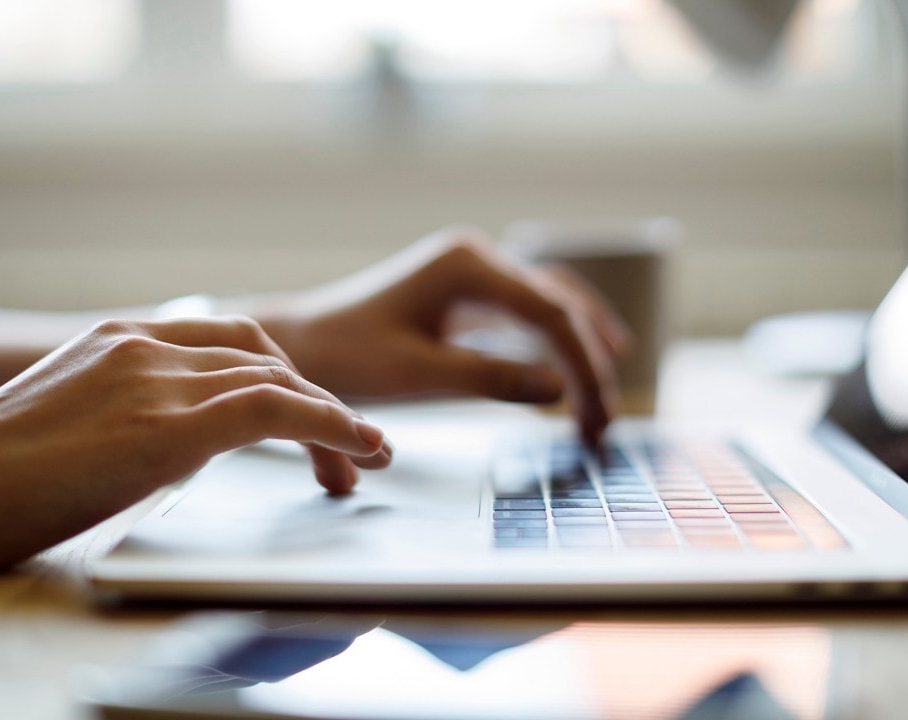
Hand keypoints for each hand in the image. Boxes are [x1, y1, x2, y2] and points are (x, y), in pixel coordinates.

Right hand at [0, 317, 389, 571]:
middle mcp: (144, 345)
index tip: (306, 420)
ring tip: (364, 461)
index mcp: (119, 340)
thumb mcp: (67, 426)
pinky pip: (276, 409)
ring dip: (334, 420)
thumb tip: (165, 448)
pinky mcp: (167, 424)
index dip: (280, 379)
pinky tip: (357, 448)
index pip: (226, 342)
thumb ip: (123, 418)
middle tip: (345, 452)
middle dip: (313, 399)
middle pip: (261, 354)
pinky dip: (329, 424)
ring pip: (279, 378)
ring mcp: (155, 378)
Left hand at [254, 227, 627, 445]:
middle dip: (590, 362)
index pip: (550, 314)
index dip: (584, 367)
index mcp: (466, 265)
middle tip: (606, 422)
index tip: (597, 418)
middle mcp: (476, 257)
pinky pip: (529, 313)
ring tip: (606, 402)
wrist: (301, 344)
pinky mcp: (467, 293)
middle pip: (560, 304)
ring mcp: (473, 272)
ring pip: (552, 303)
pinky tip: (577, 372)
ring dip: (582, 350)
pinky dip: (557, 343)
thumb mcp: (417, 375)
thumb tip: (560, 391)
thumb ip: (489, 379)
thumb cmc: (347, 356)